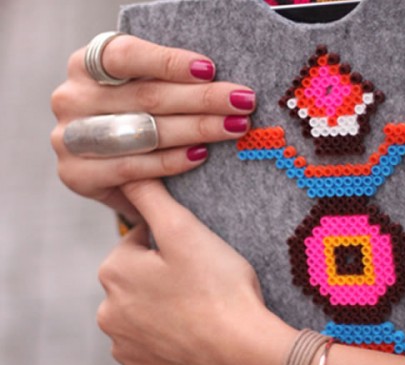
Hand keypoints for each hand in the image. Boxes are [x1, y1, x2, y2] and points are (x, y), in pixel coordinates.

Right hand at [51, 35, 254, 221]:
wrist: (106, 172)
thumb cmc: (133, 121)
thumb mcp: (140, 93)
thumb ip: (163, 83)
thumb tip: (216, 77)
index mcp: (85, 65)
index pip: (126, 56)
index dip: (169, 62)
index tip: (210, 70)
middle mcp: (69, 97)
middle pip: (145, 97)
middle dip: (201, 99)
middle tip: (243, 102)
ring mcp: (68, 138)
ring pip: (144, 132)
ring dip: (196, 129)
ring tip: (234, 127)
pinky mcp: (76, 174)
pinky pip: (134, 167)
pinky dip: (171, 161)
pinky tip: (201, 154)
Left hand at [97, 180, 296, 364]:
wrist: (246, 354)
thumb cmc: (219, 287)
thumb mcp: (185, 230)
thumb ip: (150, 196)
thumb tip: (128, 172)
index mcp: (114, 272)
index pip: (137, 243)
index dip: (169, 244)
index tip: (194, 253)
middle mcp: (108, 314)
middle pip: (137, 284)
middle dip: (161, 280)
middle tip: (201, 283)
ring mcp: (125, 352)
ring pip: (142, 320)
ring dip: (163, 313)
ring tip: (199, 312)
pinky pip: (152, 356)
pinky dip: (169, 348)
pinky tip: (194, 342)